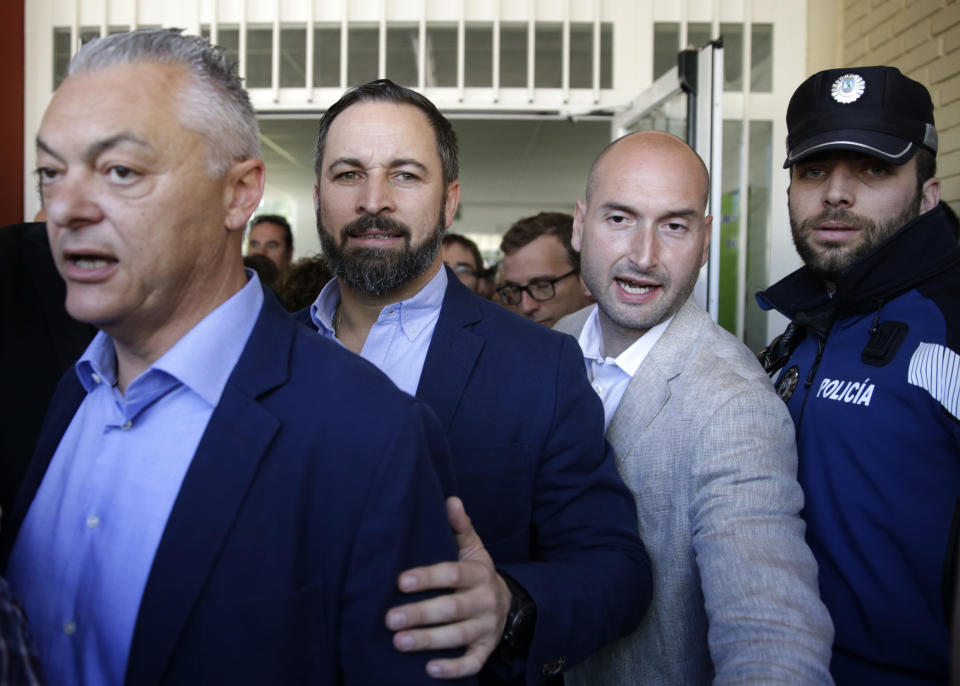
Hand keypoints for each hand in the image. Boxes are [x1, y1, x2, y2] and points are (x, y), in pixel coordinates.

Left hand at [385, 496, 511, 678]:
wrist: (506, 603)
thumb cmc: (476, 573)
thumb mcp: (472, 548)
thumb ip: (460, 526)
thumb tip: (450, 500)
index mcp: (479, 573)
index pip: (453, 574)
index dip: (428, 577)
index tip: (401, 581)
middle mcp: (485, 601)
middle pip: (453, 609)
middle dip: (421, 614)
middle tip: (390, 619)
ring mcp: (487, 628)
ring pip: (459, 637)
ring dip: (429, 641)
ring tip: (399, 643)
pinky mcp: (486, 650)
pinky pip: (472, 664)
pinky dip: (453, 669)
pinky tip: (429, 670)